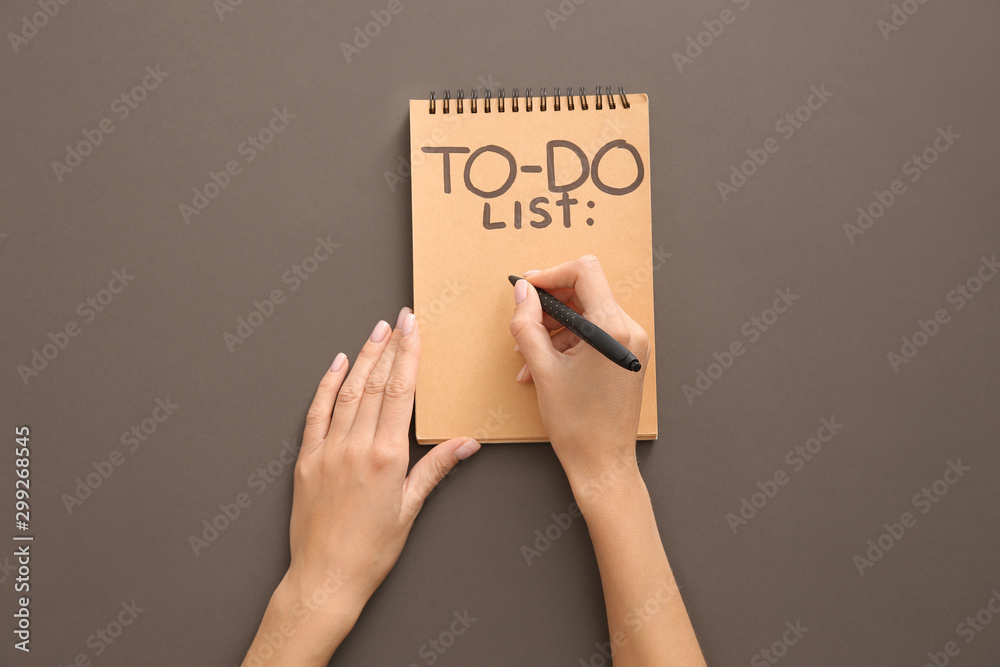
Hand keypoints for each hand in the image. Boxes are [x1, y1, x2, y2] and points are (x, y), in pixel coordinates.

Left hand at [243, 308, 479, 666]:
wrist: (324, 578)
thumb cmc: (371, 551)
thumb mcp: (410, 509)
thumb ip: (436, 469)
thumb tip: (467, 443)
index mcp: (386, 456)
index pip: (400, 391)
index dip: (408, 354)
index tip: (414, 328)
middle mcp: (355, 446)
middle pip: (375, 383)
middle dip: (390, 346)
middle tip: (399, 319)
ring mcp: (327, 450)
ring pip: (347, 391)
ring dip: (363, 357)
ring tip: (376, 333)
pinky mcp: (306, 459)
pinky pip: (317, 412)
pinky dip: (327, 384)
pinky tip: (338, 364)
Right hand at [508, 255, 649, 487]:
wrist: (602, 463)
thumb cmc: (577, 424)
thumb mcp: (542, 369)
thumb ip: (527, 324)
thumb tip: (522, 292)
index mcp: (612, 328)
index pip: (585, 271)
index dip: (551, 274)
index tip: (528, 287)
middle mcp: (629, 331)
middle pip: (585, 291)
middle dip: (549, 305)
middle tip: (522, 322)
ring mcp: (632, 344)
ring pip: (587, 314)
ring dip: (554, 328)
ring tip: (528, 356)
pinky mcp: (628, 357)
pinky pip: (595, 334)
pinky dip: (568, 342)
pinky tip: (544, 366)